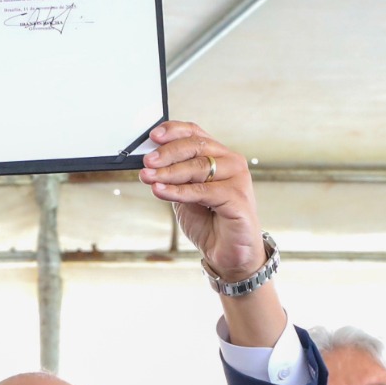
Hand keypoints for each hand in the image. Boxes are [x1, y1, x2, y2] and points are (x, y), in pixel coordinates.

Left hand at [141, 121, 261, 281]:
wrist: (228, 253)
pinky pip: (202, 190)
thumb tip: (149, 164)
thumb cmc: (209, 222)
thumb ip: (173, 178)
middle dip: (167, 154)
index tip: (152, 135)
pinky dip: (178, 191)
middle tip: (147, 162)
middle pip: (196, 147)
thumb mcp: (184, 195)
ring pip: (198, 167)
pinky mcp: (238, 197)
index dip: (173, 131)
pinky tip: (160, 190)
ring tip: (149, 177)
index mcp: (219, 155)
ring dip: (168, 173)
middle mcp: (231, 162)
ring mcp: (237, 178)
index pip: (195, 133)